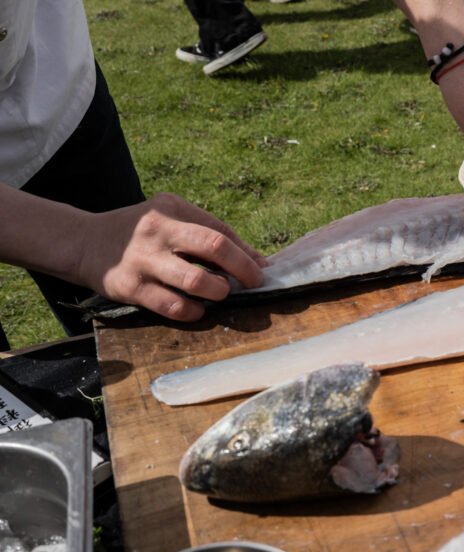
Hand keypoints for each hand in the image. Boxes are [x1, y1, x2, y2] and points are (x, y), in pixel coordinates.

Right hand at [76, 193, 266, 320]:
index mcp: (172, 209)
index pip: (221, 231)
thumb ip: (209, 234)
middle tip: (253, 283)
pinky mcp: (131, 287)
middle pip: (215, 246)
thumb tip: (257, 260)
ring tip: (219, 293)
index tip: (261, 269)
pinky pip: (173, 306)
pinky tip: (196, 309)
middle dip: (243, 269)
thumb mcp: (171, 218)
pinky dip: (193, 312)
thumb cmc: (141, 233)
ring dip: (218, 292)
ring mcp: (144, 260)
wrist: (84, 243)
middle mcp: (159, 231)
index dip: (246, 253)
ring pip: (197, 281)